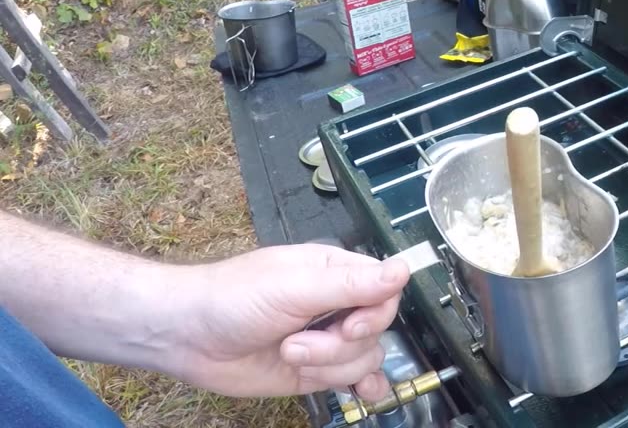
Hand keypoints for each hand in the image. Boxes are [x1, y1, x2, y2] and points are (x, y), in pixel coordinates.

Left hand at [174, 244, 409, 400]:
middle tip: (299, 342)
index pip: (385, 290)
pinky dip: (365, 388)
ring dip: (328, 364)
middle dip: (340, 344)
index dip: (376, 312)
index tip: (351, 325)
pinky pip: (357, 380)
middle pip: (377, 329)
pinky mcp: (315, 372)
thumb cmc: (233, 298)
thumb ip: (350, 284)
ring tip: (287, 354)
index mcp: (335, 272)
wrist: (187, 338)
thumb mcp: (294, 286)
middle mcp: (336, 305)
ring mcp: (326, 341)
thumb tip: (403, 269)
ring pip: (365, 358)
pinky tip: (362, 394)